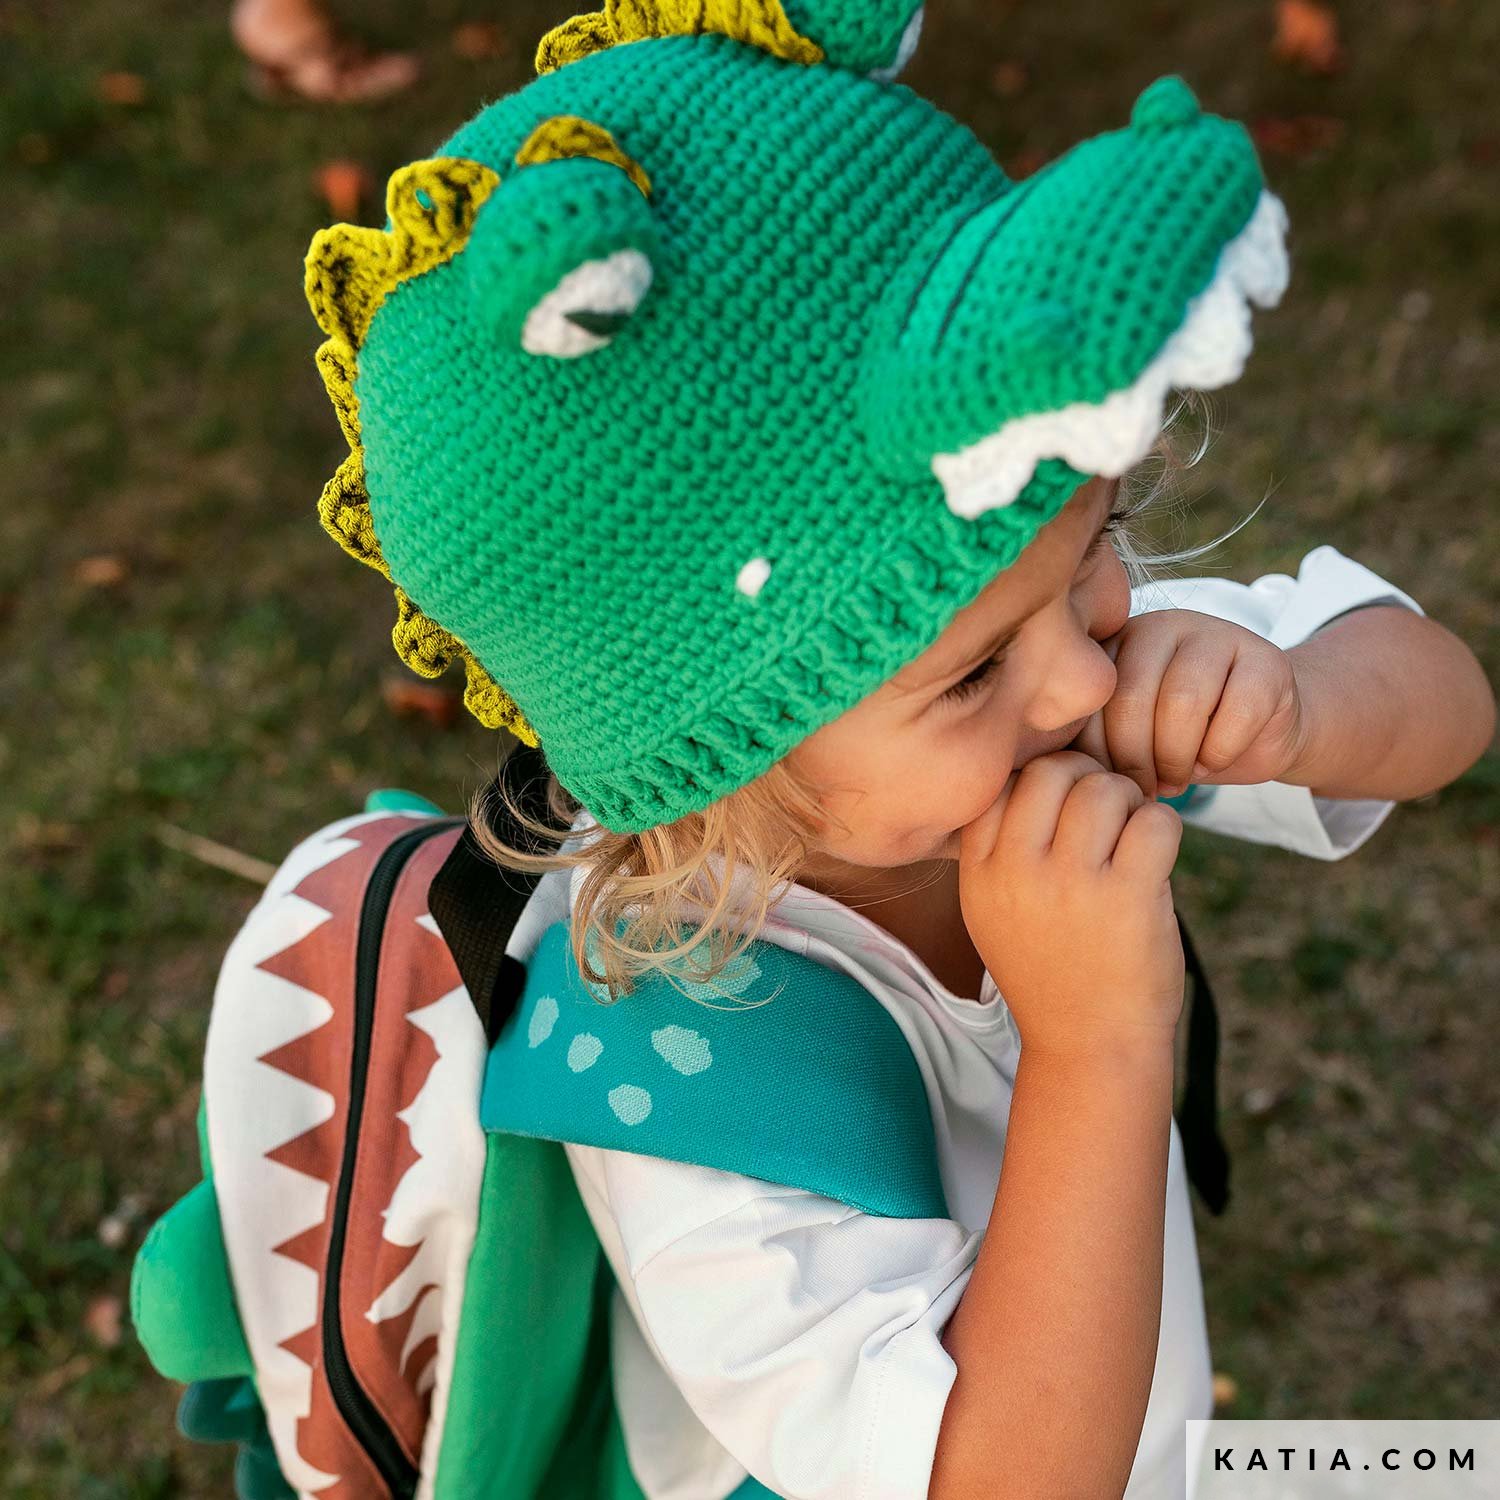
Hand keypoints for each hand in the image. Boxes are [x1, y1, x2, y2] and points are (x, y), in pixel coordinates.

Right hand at [958, 752, 1183, 1053]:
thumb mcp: (994, 911)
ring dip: (1129, 801)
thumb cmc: (1050, 970)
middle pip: (1051, 771)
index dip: (1039, 778)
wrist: (1088, 1046)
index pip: (1001, 782)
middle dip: (1087, 777)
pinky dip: (1164, 827)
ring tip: (1132, 833)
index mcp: (979, 873)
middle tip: (1106, 810)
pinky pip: (1155, 820)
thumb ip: (1001, 847)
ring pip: (1105, 788)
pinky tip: (1157, 855)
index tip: (1062, 805)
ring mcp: (1072, 885)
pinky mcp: (1129, 898)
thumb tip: (1043, 769)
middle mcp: (1017, 873)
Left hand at [1073, 610, 1307, 798]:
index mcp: (1115, 640)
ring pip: (1183, 704)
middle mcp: (1162, 625)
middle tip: (1146, 788)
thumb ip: (1089, 735)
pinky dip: (1220, 752)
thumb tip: (1055, 770)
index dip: (1096, 752)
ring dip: (1177, 759)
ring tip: (1176, 778)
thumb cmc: (1173, 741)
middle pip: (1132, 699)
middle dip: (1135, 760)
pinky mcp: (1267, 660)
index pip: (1090, 697)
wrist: (1255, 734)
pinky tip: (1212, 760)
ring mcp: (1217, 634)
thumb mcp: (1122, 736)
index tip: (1109, 781)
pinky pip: (1236, 714)